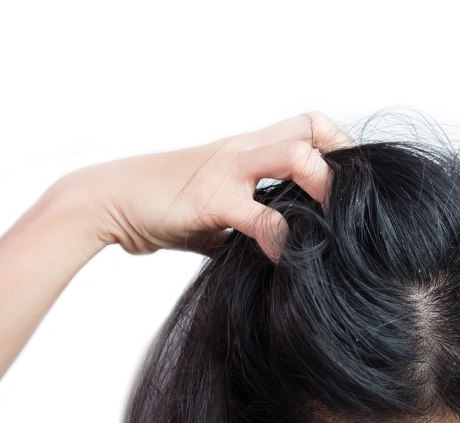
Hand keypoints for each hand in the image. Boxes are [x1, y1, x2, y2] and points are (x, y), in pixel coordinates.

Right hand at [53, 111, 354, 260]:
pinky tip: (283, 259)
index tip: (352, 185)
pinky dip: (279, 239)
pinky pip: (258, 214)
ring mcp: (227, 170)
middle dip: (342, 162)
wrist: (107, 201)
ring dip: (322, 187)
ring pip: (294, 156)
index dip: (337, 148)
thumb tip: (283, 252)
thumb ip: (250, 222)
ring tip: (329, 225)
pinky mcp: (209, 199)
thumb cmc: (163, 207)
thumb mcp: (217, 210)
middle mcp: (242, 150)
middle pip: (311, 128)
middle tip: (352, 202)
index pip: (307, 126)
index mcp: (246, 148)